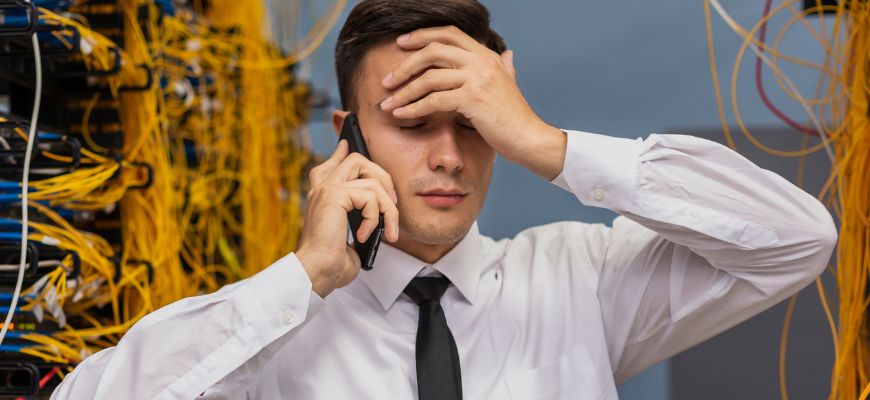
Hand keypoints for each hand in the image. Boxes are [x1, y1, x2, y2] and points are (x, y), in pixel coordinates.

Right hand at [296, 140, 399, 297]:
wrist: (317, 273)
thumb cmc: (332, 262)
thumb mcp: (351, 236)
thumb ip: (361, 217)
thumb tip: (374, 207)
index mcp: (322, 195)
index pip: (333, 162)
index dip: (342, 151)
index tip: (348, 143)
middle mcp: (321, 187)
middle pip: (358, 159)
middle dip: (383, 177)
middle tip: (390, 206)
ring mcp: (326, 189)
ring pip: (371, 179)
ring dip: (388, 207)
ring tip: (387, 231)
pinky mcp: (333, 196)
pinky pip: (370, 196)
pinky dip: (375, 217)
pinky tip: (365, 235)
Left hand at [378, 26, 565, 178]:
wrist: (529, 138)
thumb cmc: (515, 117)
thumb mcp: (510, 84)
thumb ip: (506, 67)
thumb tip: (509, 53)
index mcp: (487, 56)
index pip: (450, 33)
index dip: (423, 35)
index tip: (402, 44)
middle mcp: (481, 62)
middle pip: (433, 51)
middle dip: (405, 64)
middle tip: (388, 79)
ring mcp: (477, 79)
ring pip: (429, 77)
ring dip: (403, 91)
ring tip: (388, 103)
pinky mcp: (472, 100)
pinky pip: (434, 100)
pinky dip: (413, 108)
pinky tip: (401, 114)